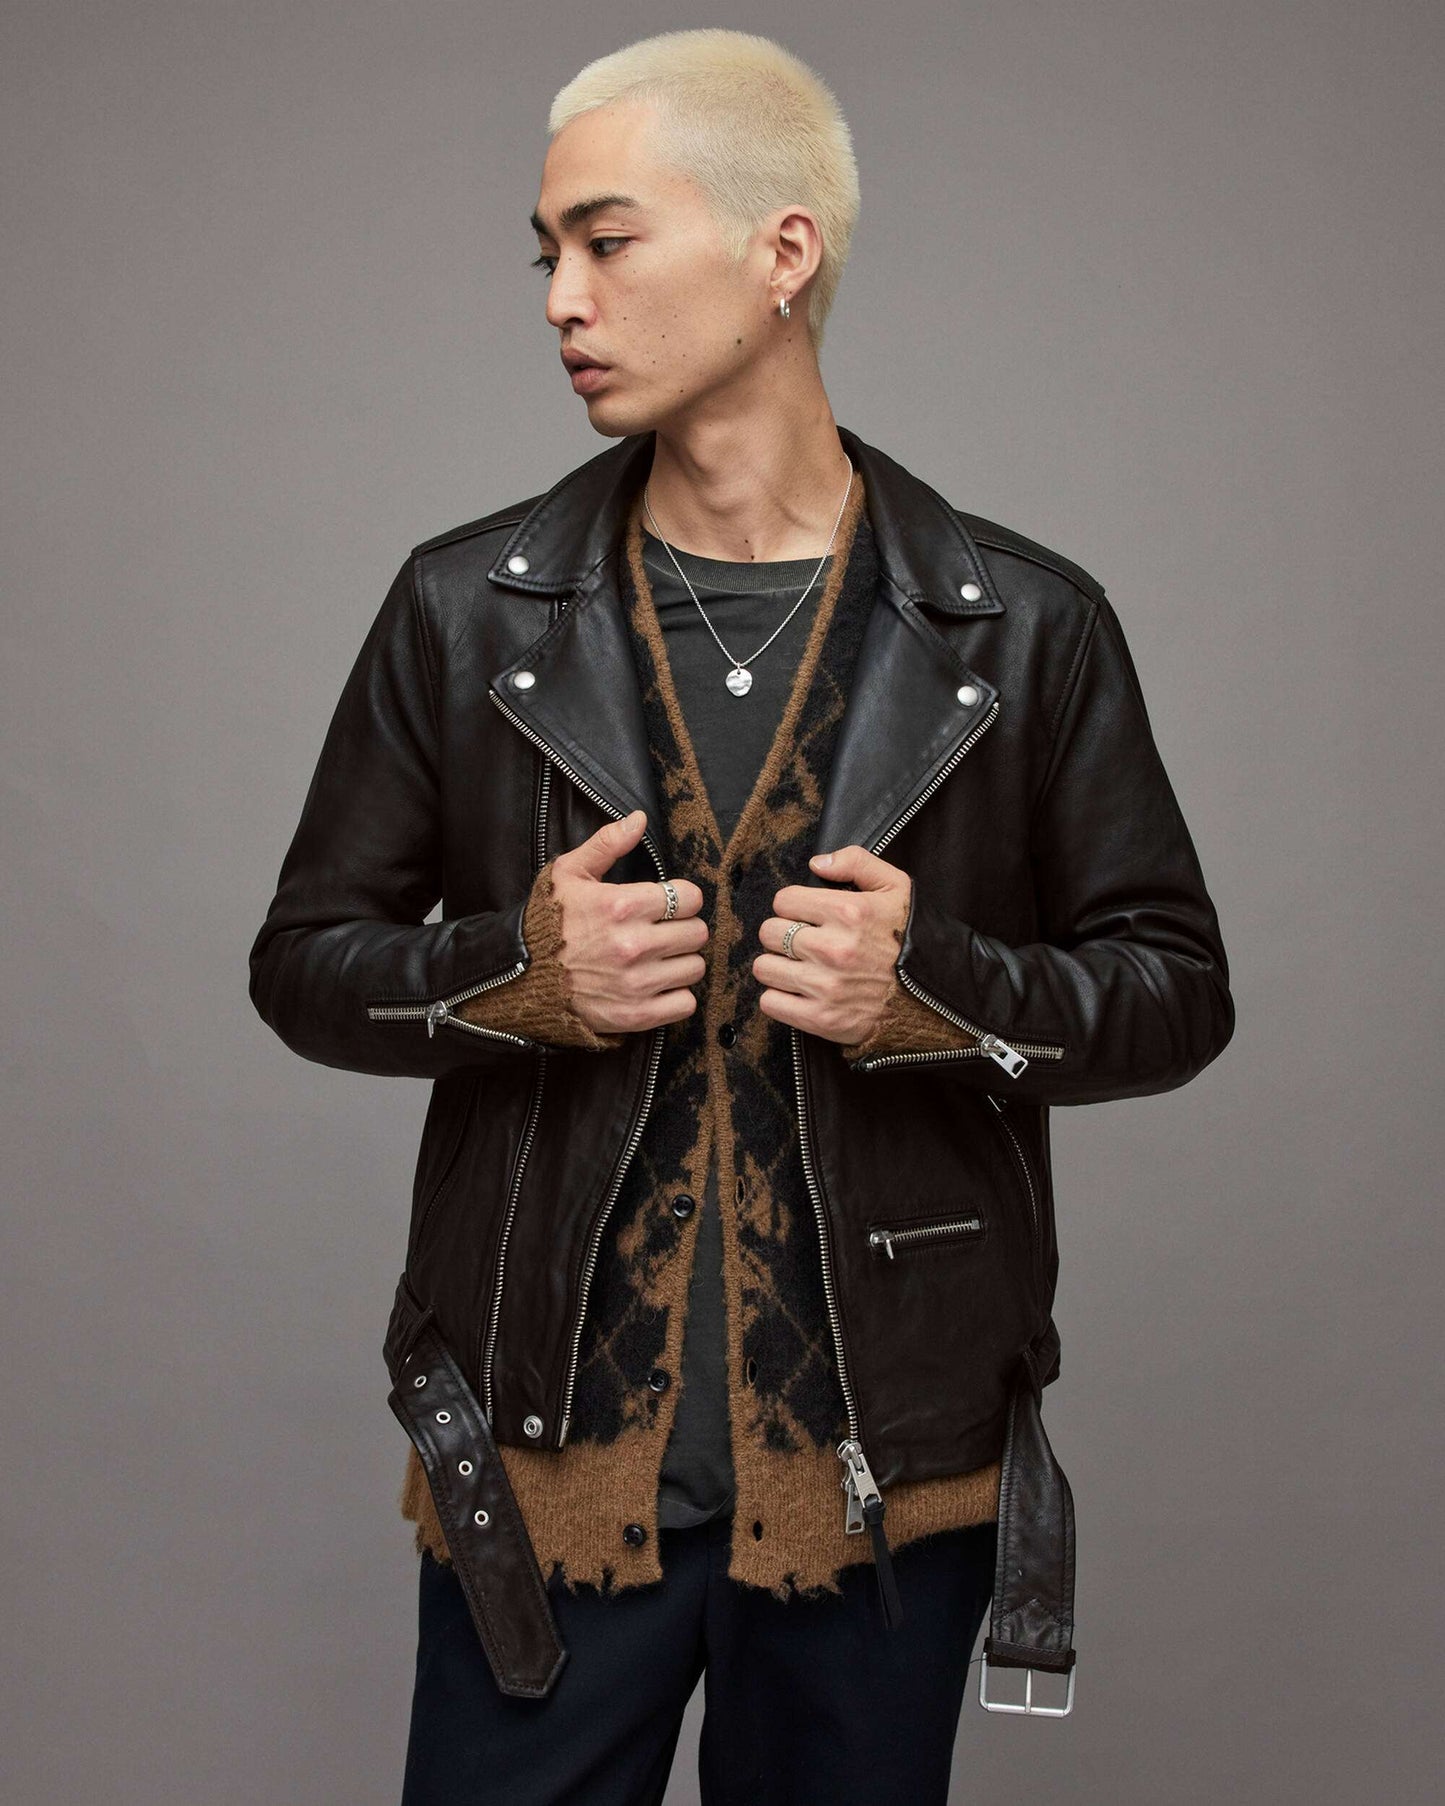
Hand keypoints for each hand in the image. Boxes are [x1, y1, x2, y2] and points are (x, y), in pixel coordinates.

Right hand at [549, 810, 708, 1035]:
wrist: (521, 979)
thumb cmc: (547, 922)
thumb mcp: (569, 873)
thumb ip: (607, 843)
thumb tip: (639, 819)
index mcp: (621, 905)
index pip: (690, 898)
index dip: (682, 898)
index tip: (669, 904)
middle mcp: (633, 945)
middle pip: (698, 933)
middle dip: (684, 929)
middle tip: (664, 932)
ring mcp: (636, 983)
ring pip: (695, 968)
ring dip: (681, 962)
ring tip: (659, 958)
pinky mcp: (636, 1014)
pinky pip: (685, 1003)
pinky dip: (676, 995)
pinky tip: (657, 984)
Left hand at [752, 845, 910, 1044]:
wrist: (936, 998)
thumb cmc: (912, 940)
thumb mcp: (896, 887)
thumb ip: (857, 862)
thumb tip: (817, 863)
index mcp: (849, 912)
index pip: (784, 901)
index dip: (793, 906)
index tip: (806, 916)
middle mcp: (834, 949)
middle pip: (769, 932)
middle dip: (781, 934)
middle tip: (801, 942)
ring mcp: (827, 987)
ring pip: (764, 968)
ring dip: (777, 966)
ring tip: (798, 967)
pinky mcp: (823, 1019)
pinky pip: (771, 1003)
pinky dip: (779, 998)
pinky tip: (798, 992)